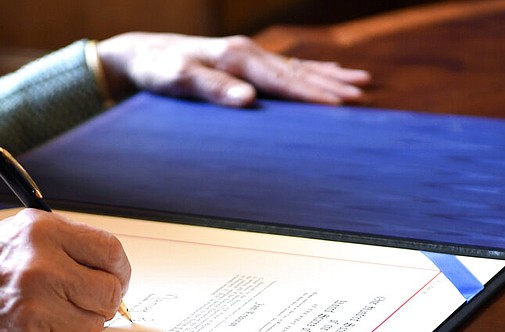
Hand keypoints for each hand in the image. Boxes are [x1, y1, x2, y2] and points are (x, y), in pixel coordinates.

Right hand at [0, 210, 130, 331]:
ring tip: (52, 309)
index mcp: (43, 232)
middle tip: (87, 299)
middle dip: (104, 299)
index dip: (118, 270)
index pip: (111, 252)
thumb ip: (66, 244)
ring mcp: (34, 308)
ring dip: (80, 321)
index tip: (114, 277)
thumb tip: (109, 266)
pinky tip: (27, 323)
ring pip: (94, 324)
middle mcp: (42, 268)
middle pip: (109, 293)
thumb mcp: (18, 232)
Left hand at [98, 32, 370, 106]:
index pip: (283, 79)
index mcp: (237, 57)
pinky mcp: (243, 60)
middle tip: (362, 97)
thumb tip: (247, 100)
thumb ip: (212, 89)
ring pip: (296, 66)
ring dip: (328, 75)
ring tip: (361, 81)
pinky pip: (284, 66)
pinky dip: (308, 71)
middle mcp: (247, 52)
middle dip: (331, 85)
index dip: (313, 93)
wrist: (141, 54)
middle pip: (297, 71)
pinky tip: (325, 73)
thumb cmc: (157, 71)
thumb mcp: (178, 81)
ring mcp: (247, 54)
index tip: (342, 105)